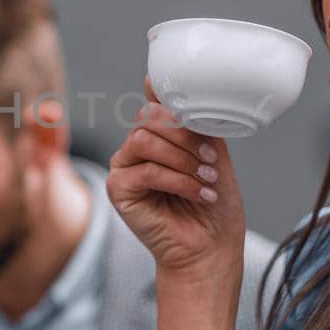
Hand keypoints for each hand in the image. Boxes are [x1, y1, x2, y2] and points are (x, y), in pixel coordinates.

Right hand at [106, 77, 246, 277]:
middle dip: (184, 138)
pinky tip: (197, 194)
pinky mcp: (117, 191)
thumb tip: (154, 83)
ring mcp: (123, 169)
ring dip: (181, 159)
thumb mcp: (210, 152)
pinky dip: (177, 181)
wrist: (211, 247)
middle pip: (148, 119)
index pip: (155, 108)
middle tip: (209, 160)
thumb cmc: (212, 205)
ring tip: (205, 179)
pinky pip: (144, 171)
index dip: (176, 111)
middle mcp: (135, 151)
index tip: (200, 126)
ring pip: (143, 140)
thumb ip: (188, 121)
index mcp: (156, 139)